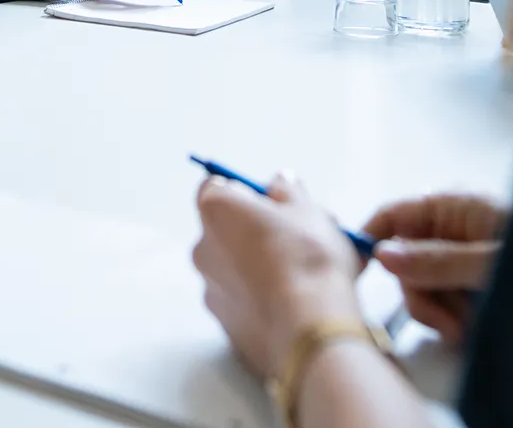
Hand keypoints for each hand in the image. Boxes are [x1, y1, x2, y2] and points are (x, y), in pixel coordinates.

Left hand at [192, 174, 364, 378]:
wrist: (310, 330)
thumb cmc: (309, 259)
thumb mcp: (309, 210)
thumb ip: (289, 191)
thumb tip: (280, 182)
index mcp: (216, 210)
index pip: (216, 188)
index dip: (247, 193)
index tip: (275, 203)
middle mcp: (202, 248)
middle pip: (226, 230)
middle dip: (255, 232)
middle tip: (296, 240)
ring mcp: (210, 290)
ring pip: (235, 268)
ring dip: (260, 267)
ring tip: (306, 277)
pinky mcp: (224, 325)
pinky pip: (242, 302)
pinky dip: (262, 300)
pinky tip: (297, 306)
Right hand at [361, 193, 507, 343]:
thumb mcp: (492, 262)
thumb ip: (438, 261)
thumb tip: (382, 255)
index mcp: (449, 205)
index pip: (390, 217)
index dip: (368, 244)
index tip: (356, 280)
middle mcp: (448, 227)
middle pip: (404, 263)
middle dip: (424, 298)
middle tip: (452, 326)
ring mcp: (458, 255)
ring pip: (422, 287)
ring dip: (442, 313)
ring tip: (473, 329)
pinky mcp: (470, 280)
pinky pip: (444, 300)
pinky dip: (456, 317)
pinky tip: (478, 326)